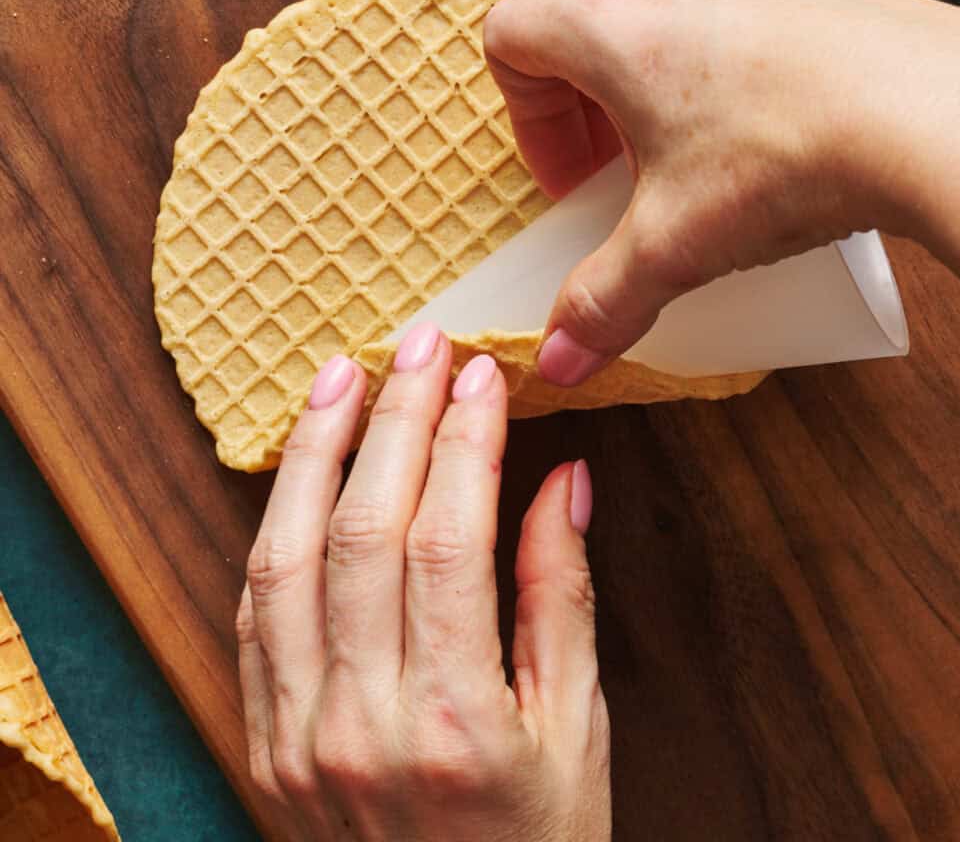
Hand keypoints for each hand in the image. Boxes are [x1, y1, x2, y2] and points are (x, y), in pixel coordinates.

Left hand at [236, 327, 609, 841]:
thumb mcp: (577, 732)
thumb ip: (564, 598)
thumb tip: (564, 484)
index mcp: (456, 723)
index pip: (448, 537)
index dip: (463, 440)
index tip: (480, 376)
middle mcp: (360, 723)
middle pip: (363, 528)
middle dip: (394, 418)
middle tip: (419, 346)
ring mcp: (297, 734)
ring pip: (286, 556)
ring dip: (313, 453)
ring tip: (342, 376)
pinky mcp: (266, 740)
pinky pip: (254, 609)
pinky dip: (277, 525)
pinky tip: (302, 469)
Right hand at [485, 0, 876, 384]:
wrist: (923, 115)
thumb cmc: (783, 159)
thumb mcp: (673, 245)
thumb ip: (604, 303)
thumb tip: (559, 360)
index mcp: (605, 25)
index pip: (511, 38)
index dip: (526, 117)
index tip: (571, 179)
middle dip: (571, 80)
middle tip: (608, 153)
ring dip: (637, 12)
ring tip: (663, 86)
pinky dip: (730, 0)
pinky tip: (751, 61)